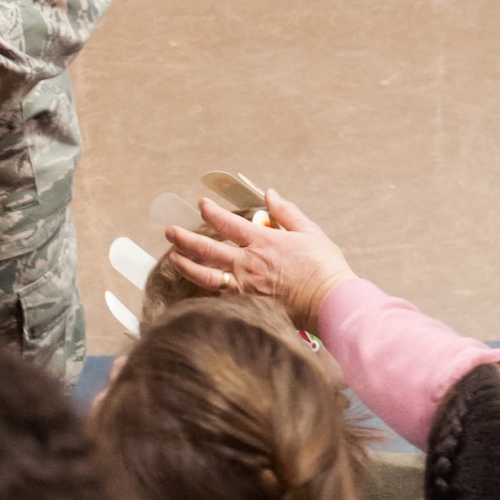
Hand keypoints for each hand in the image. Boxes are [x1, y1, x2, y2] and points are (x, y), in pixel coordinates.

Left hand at [165, 189, 355, 330]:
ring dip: (186, 265)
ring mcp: (245, 286)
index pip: (226, 223)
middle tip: (170, 231)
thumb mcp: (309, 231)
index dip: (210, 212)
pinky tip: (198, 283)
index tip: (201, 205)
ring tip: (173, 258)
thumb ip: (286, 212)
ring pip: (205, 275)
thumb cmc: (323, 268)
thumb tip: (270, 194)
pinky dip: (205, 289)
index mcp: (263, 241)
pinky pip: (220, 295)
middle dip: (184, 238)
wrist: (330, 302)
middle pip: (206, 249)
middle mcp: (248, 263)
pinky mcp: (248, 304)